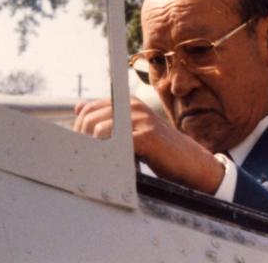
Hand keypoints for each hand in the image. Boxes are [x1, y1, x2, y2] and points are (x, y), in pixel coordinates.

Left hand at [74, 96, 224, 193]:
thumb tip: (78, 106)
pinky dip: (108, 156)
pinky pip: (116, 143)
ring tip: (99, 163)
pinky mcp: (147, 137)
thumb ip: (108, 117)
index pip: (88, 109)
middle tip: (88, 160)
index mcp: (128, 103)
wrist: (188, 161)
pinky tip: (111, 166)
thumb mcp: (132, 128)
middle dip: (83, 140)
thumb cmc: (158, 148)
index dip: (79, 130)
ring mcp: (142, 120)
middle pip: (89, 119)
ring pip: (99, 130)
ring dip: (94, 149)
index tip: (82, 148)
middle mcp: (134, 106)